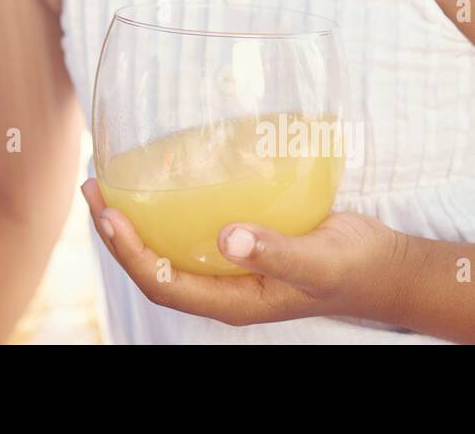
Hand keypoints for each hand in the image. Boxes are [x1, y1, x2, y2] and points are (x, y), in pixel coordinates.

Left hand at [81, 178, 414, 326]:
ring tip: (109, 178)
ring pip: (168, 244)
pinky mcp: (238, 239)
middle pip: (154, 265)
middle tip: (93, 187)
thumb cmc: (352, 267)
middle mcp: (222, 285)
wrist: (380, 263)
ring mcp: (228, 264)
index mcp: (233, 300)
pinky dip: (168, 204)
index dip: (130, 254)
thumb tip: (228, 238)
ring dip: (136, 216)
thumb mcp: (318, 261)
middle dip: (117, 233)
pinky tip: (162, 173)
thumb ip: (277, 251)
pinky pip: (191, 226)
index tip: (109, 215)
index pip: (164, 285)